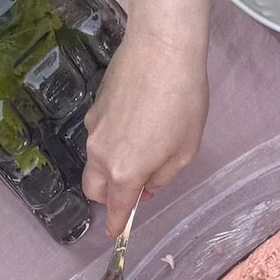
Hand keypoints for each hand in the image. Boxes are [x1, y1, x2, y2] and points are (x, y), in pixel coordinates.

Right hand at [82, 32, 208, 235]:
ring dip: (111, 167)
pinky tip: (136, 122)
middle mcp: (101, 153)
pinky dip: (112, 142)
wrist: (161, 48)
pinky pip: (99, 136)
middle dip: (107, 197)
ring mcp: (94, 129)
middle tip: (133, 189)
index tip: (114, 232)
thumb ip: (163, 176)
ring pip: (94, 161)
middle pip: (93, 188)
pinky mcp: (94, 107)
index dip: (115, 223)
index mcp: (125, 171)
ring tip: (143, 148)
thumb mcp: (185, 151)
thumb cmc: (182, 101)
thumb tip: (147, 184)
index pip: (114, 207)